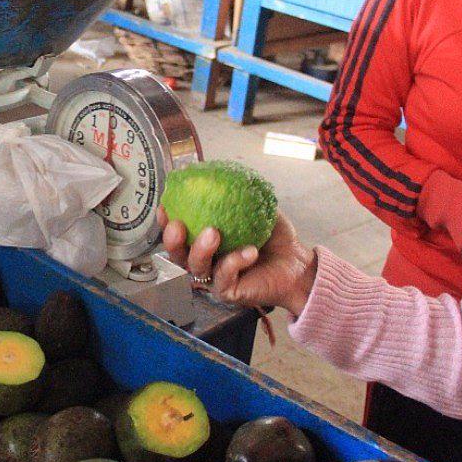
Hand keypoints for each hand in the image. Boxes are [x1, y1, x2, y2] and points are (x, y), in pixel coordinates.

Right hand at [158, 208, 317, 315]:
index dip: (166, 223)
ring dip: (201, 250)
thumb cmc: (274, 238)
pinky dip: (235, 262)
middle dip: (172, 241)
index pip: (179, 234)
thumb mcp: (256, 209)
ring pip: (196, 268)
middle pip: (177, 255)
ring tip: (214, 233)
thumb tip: (222, 169)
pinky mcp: (229, 292)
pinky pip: (224, 278)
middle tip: (178, 225)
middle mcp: (206, 261)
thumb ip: (238, 194)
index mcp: (205, 242)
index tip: (165, 207)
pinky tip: (249, 251)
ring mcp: (215, 279)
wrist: (296, 264)